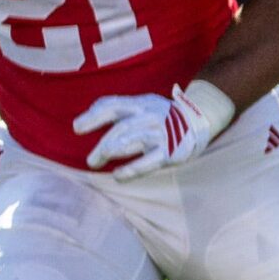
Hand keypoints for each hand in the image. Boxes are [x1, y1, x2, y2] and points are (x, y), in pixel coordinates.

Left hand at [73, 81, 231, 179]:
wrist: (201, 117)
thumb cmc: (163, 114)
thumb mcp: (143, 103)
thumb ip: (117, 108)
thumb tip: (84, 118)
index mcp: (142, 104)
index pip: (113, 106)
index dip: (93, 116)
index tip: (77, 128)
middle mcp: (152, 116)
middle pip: (121, 129)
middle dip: (102, 145)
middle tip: (91, 160)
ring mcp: (162, 134)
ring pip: (132, 142)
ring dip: (110, 152)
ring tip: (94, 164)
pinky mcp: (172, 152)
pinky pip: (149, 162)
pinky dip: (132, 170)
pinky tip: (118, 176)